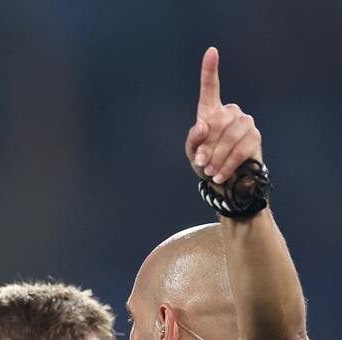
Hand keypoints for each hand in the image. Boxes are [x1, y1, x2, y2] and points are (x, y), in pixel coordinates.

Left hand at [185, 47, 262, 183]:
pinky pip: (241, 148)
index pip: (210, 87)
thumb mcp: (193, 152)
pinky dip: (228, 163)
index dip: (210, 70)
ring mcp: (245, 122)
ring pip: (231, 135)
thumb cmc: (206, 162)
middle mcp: (230, 112)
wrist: (226, 180)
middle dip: (207, 146)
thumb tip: (203, 126)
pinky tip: (220, 175)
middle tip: (201, 163)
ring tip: (210, 171)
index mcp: (211, 112)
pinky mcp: (255, 136)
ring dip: (217, 156)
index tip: (211, 51)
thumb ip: (194, 140)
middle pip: (218, 123)